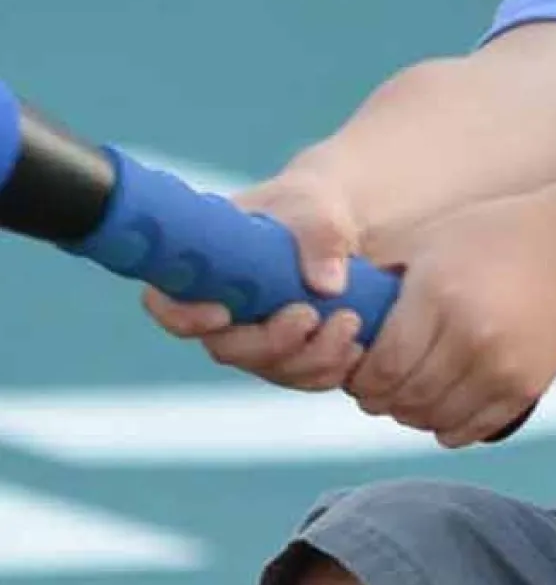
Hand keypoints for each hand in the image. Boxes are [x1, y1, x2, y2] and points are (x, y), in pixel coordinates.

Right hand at [142, 153, 367, 390]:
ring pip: (270, 368)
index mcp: (211, 264)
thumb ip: (320, 237)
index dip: (184, 316)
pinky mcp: (292, 354)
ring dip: (311, 358)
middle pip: (227, 347)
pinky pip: (303, 378)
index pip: (168, 300)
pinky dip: (330, 369)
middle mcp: (225, 306)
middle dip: (271, 342)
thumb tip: (326, 286)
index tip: (223, 312)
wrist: (345, 223)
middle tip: (310, 314)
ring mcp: (257, 335)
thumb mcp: (317, 207)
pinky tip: (357, 345)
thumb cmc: (313, 206)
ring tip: (351, 322)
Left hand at [346, 190, 555, 448]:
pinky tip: (441, 399)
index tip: (356, 368)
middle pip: (405, 398)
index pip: (383, 366)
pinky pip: (471, 429)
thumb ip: (383, 284)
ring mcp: (502, 366)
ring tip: (408, 392)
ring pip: (434, 421)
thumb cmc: (490, 238)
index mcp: (438, 294)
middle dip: (380, 399)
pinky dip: (447, 425)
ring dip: (411, 414)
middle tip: (375, 386)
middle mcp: (470, 335)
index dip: (361, 378)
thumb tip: (332, 320)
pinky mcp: (526, 387)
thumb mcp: (429, 243)